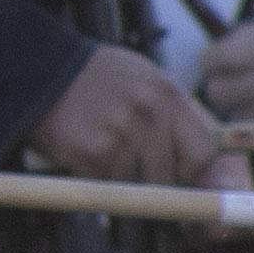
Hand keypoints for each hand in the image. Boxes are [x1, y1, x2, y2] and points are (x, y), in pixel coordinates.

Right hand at [27, 43, 246, 191]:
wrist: (43, 67)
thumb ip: (177, 116)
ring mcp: (120, 137)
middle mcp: (149, 116)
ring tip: (106, 149)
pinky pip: (107, 184)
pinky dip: (97, 177)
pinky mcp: (91, 154)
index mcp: (168, 97)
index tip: (178, 168)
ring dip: (122, 178)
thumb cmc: (99, 78)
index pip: (204, 152)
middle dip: (155, 180)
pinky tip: (87, 151)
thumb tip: (210, 164)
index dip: (192, 167)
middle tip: (134, 163)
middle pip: (170, 177)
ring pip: (137, 185)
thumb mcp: (147, 82)